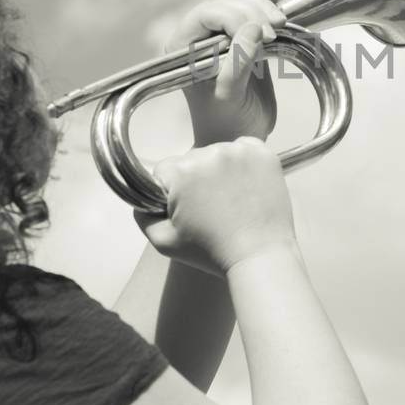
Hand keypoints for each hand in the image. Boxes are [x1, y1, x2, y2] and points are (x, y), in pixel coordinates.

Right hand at [142, 138, 297, 274]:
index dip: (171, 192)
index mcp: (182, 172)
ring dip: (218, 171)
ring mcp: (239, 151)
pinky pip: (243, 147)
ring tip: (230, 201)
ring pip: (216, 154)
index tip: (186, 209)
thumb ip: (143, 216)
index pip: (164, 171)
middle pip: (191, 160)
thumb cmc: (214, 252)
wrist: (260, 257)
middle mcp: (210, 154)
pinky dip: (242, 162)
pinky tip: (244, 186)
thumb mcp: (164, 242)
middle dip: (195, 180)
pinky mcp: (263, 153)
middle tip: (210, 209)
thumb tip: (141, 199)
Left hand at [164, 0, 287, 144]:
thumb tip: (253, 29)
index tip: (263, 34)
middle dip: (253, 11)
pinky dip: (264, 4)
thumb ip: (238, 63)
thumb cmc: (227, 122)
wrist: (238, 136)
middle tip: (276, 30)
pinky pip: (250, 10)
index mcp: (182, 48)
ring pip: (239, 3)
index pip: (206, 14)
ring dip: (262, 7)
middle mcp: (196, 37)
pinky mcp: (240, 37)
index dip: (235, 16)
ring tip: (280, 24)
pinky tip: (275, 0)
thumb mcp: (230, 95)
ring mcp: (219, 35)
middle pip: (225, 4)